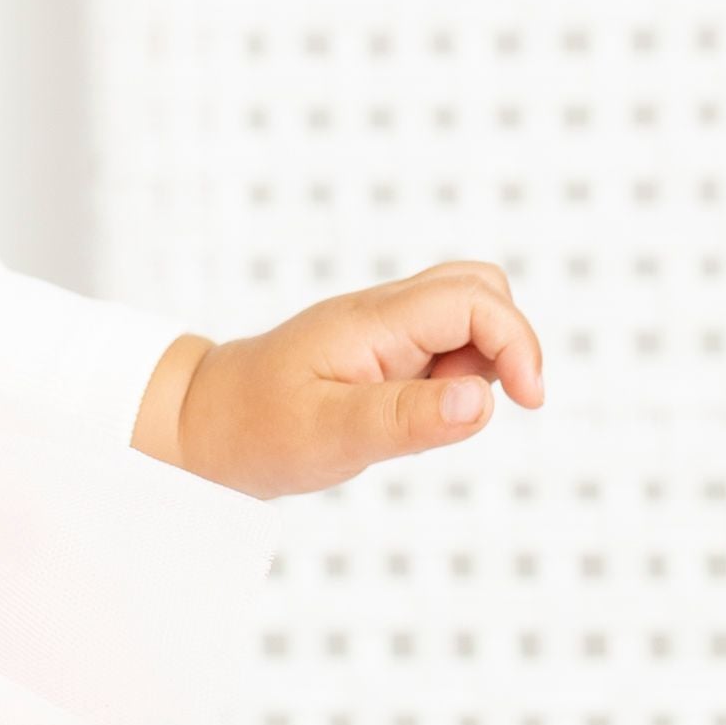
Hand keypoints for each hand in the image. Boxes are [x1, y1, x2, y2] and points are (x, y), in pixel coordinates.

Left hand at [133, 263, 544, 498]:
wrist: (198, 426)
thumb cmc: (254, 431)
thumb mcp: (331, 436)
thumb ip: (409, 419)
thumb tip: (485, 402)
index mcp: (373, 322)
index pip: (474, 300)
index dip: (517, 342)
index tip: (527, 400)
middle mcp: (382, 314)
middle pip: (480, 289)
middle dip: (506, 343)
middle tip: (472, 407)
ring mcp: (382, 330)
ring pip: (466, 316)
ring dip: (478, 363)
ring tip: (425, 415)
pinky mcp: (381, 352)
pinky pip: (440, 347)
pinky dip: (451, 379)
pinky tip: (412, 414)